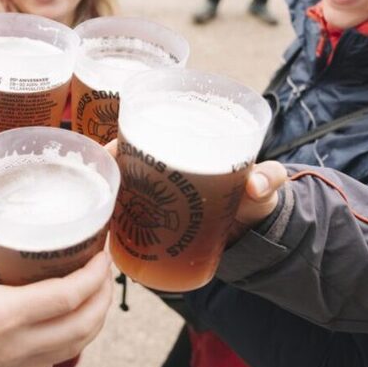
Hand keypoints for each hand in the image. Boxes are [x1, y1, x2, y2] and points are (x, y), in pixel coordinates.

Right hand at [0, 208, 112, 366]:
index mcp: (7, 313)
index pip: (70, 295)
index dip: (95, 275)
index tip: (102, 253)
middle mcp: (21, 342)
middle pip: (86, 322)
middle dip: (104, 295)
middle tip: (104, 269)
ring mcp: (22, 363)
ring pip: (78, 344)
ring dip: (95, 318)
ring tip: (97, 292)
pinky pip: (60, 357)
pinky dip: (75, 337)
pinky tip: (72, 319)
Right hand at [105, 141, 286, 244]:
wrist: (254, 235)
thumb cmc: (256, 199)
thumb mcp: (267, 185)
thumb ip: (270, 179)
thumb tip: (255, 186)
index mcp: (192, 148)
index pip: (152, 131)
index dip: (127, 136)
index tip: (111, 147)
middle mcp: (171, 167)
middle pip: (130, 160)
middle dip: (110, 165)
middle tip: (100, 177)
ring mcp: (163, 195)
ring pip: (127, 187)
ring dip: (110, 192)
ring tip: (98, 202)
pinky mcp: (161, 221)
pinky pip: (133, 215)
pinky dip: (119, 219)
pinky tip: (105, 226)